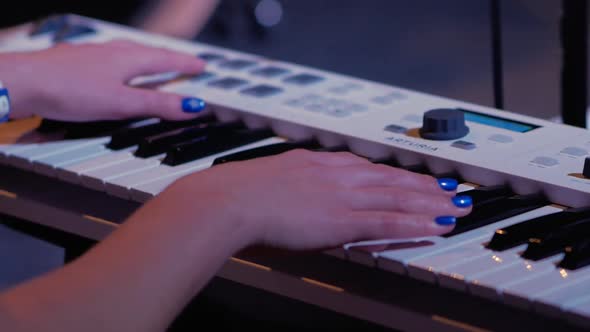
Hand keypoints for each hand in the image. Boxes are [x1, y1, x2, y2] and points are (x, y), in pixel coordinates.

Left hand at [0, 40, 206, 121]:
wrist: (22, 83)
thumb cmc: (68, 90)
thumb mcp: (121, 103)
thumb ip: (157, 105)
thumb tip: (193, 105)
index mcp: (127, 59)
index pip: (165, 59)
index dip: (185, 63)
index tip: (202, 65)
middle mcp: (110, 52)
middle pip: (147, 52)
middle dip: (168, 58)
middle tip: (182, 63)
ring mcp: (91, 55)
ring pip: (126, 53)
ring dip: (144, 58)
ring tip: (152, 64)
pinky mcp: (73, 61)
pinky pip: (108, 58)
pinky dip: (121, 63)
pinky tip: (112, 71)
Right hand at [169, 150, 471, 250]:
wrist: (233, 199)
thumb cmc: (244, 191)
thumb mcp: (276, 178)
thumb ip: (296, 183)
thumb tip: (302, 192)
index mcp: (322, 163)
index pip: (371, 167)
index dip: (399, 173)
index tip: (417, 176)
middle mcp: (340, 174)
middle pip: (393, 179)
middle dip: (425, 184)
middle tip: (450, 188)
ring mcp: (344, 195)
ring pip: (399, 197)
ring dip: (430, 202)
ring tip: (454, 206)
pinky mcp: (343, 218)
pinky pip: (389, 221)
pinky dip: (416, 223)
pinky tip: (436, 225)